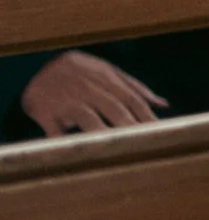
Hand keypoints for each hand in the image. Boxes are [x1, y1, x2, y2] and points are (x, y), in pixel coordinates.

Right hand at [21, 51, 165, 135]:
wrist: (34, 67)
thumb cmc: (80, 73)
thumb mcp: (107, 72)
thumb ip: (135, 87)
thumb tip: (163, 104)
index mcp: (106, 77)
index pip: (132, 98)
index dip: (146, 115)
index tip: (160, 132)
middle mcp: (88, 88)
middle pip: (114, 109)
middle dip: (131, 126)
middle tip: (146, 143)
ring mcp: (66, 99)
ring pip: (88, 119)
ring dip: (104, 134)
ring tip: (120, 149)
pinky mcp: (44, 111)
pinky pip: (56, 130)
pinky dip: (66, 141)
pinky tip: (78, 152)